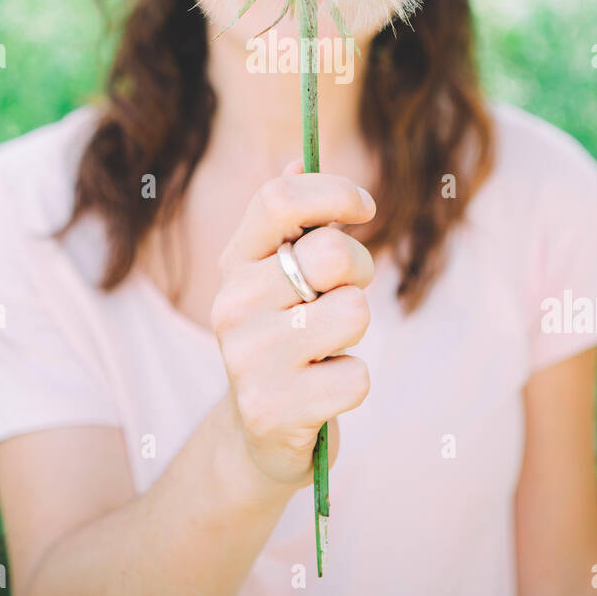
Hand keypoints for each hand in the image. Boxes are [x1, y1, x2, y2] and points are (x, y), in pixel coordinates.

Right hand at [211, 161, 375, 486]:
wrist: (258, 435)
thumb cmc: (286, 338)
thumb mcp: (279, 277)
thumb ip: (290, 222)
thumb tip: (297, 160)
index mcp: (235, 262)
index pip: (277, 199)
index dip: (332, 192)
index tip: (365, 207)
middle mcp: (231, 305)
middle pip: (332, 254)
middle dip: (360, 272)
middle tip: (343, 297)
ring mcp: (247, 359)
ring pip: (353, 312)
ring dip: (355, 333)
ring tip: (327, 349)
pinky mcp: (273, 410)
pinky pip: (357, 377)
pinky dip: (353, 384)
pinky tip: (323, 391)